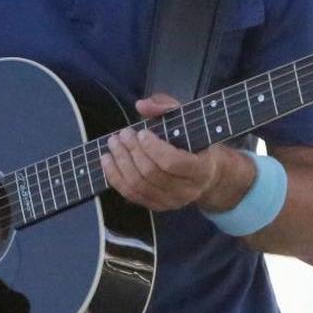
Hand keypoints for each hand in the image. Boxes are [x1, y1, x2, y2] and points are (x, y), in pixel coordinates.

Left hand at [100, 93, 252, 211]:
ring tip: (113, 144)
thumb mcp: (187, 119)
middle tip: (123, 134)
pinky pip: (131, 195)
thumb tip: (141, 106)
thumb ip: (165, 106)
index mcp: (201, 169)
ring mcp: (171, 202)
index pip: (173, 163)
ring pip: (139, 186)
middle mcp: (188, 191)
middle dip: (132, 152)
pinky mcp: (157, 206)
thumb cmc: (193, 141)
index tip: (141, 132)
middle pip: (152, 174)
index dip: (153, 148)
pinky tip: (107, 161)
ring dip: (120, 163)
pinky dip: (115, 177)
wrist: (205, 173)